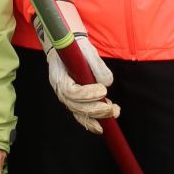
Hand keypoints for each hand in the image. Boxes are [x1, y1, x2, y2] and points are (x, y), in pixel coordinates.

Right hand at [36, 0, 119, 135]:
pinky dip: (90, 122)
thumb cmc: (76, 47)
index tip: (102, 90)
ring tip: (113, 111)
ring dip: (96, 115)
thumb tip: (107, 83)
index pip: (70, 91)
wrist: (68, 46)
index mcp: (59, 76)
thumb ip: (97, 66)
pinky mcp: (74, 100)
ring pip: (78, 112)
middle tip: (112, 108)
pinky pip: (80, 114)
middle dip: (95, 109)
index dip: (87, 93)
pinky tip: (101, 126)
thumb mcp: (87, 50)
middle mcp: (60, 89)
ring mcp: (66, 96)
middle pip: (74, 106)